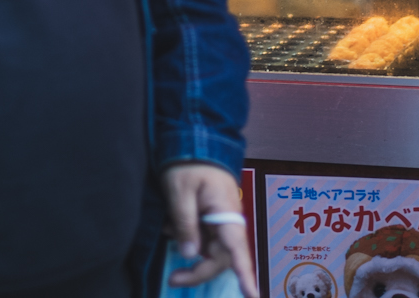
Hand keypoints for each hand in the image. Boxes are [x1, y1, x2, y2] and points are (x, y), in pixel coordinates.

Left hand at [162, 163, 258, 297]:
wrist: (193, 137)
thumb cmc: (188, 162)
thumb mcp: (180, 191)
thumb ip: (184, 223)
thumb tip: (190, 254)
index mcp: (226, 214)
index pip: (238, 251)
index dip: (246, 275)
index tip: (253, 297)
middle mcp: (228, 221)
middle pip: (220, 258)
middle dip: (198, 271)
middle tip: (173, 279)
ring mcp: (220, 220)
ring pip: (210, 249)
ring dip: (190, 251)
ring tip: (166, 230)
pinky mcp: (211, 216)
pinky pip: (202, 236)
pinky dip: (187, 236)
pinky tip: (169, 225)